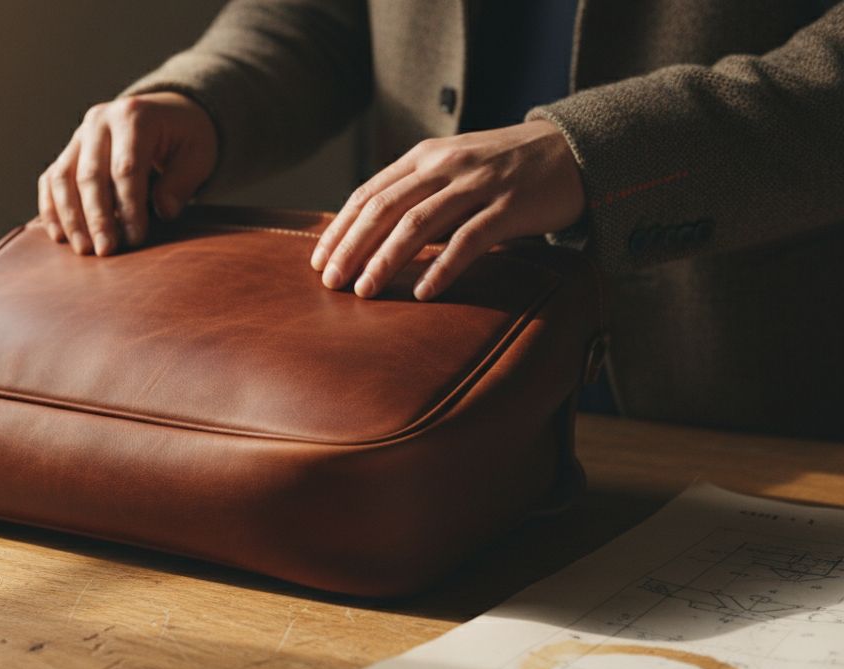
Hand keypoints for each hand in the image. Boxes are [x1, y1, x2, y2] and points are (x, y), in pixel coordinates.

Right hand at [39, 92, 217, 255]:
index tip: (136, 239)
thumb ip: (181, 183)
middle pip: (90, 174)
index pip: (125, 168)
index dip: (129, 207)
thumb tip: (163, 211)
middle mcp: (100, 120)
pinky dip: (52, 208)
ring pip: (63, 178)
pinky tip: (60, 236)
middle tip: (106, 251)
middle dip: (97, 217)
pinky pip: (51, 180)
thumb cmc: (184, 137)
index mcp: (134, 116)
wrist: (166, 114)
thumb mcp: (197, 154)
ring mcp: (79, 135)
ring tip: (83, 249)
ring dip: (71, 217)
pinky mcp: (69, 151)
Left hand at [310, 120, 584, 300]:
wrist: (573, 150)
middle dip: (352, 248)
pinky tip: (425, 294)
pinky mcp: (511, 206)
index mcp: (424, 156)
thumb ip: (416, 193)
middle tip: (330, 283)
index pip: (368, 194)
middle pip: (384, 209)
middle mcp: (445, 166)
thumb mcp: (453, 168)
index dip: (339, 229)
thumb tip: (368, 237)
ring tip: (364, 291)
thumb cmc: (504, 169)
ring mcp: (479, 184)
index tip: (318, 262)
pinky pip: (469, 240)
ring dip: (386, 260)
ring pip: (419, 224)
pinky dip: (444, 268)